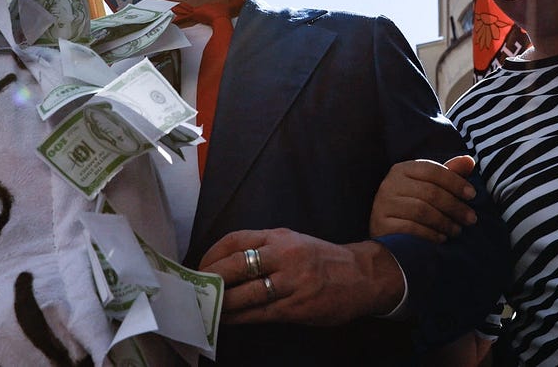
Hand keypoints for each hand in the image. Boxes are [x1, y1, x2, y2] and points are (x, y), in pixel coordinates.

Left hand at [199, 228, 404, 325]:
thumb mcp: (294, 241)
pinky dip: (240, 318)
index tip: (200, 266)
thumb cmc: (321, 258)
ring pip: (247, 294)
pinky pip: (261, 314)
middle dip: (211, 279)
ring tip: (206, 308)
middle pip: (237, 266)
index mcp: (280, 236)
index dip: (213, 255)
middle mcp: (285, 255)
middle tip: (195, 289)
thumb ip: (264, 247)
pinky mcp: (298, 306)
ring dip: (222, 303)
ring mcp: (292, 282)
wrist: (362, 275)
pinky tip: (228, 321)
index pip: (237, 240)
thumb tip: (226, 263)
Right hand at [369, 155, 477, 241]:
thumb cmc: (412, 204)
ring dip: (445, 222)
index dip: (455, 181)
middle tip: (471, 218)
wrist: (386, 230)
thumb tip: (469, 160)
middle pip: (430, 192)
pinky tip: (441, 238)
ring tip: (458, 230)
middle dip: (455, 206)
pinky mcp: (381, 224)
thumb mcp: (429, 186)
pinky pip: (411, 228)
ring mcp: (383, 204)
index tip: (472, 195)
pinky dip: (430, 234)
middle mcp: (390, 183)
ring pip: (422, 210)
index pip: (432, 170)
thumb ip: (449, 173)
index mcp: (402, 169)